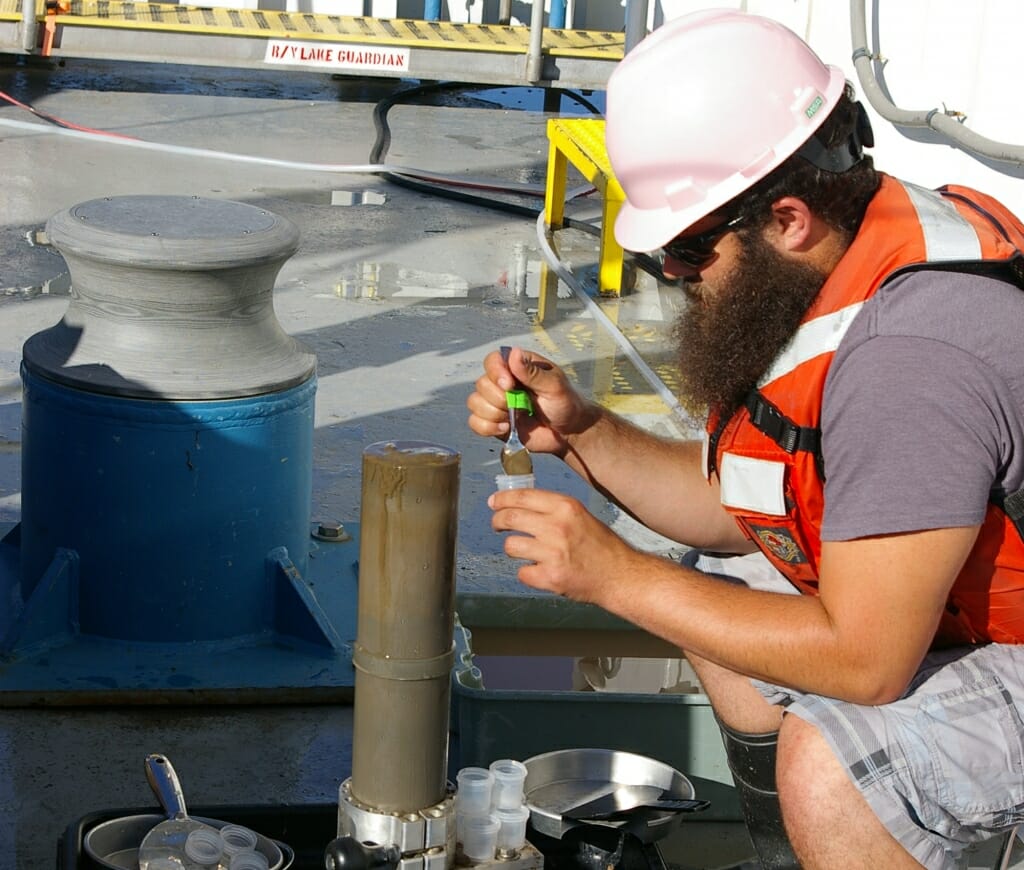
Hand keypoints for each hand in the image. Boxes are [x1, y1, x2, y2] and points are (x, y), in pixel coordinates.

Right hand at [466, 347, 595, 455]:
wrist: (569, 433)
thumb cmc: (566, 404)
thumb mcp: (554, 385)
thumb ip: (532, 372)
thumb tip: (513, 353)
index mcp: (518, 367)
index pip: (492, 360)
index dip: (495, 372)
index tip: (509, 385)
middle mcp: (504, 383)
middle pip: (481, 384)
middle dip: (498, 399)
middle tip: (520, 405)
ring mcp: (497, 403)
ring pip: (474, 403)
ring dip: (493, 413)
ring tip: (514, 418)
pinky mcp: (494, 422)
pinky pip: (475, 422)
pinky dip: (487, 427)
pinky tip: (506, 428)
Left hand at [489, 487, 637, 604]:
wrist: (620, 575)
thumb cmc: (601, 547)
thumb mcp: (580, 516)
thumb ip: (553, 510)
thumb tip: (520, 505)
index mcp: (566, 507)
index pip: (523, 496)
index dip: (503, 499)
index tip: (494, 502)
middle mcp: (558, 527)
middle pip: (510, 518)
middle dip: (498, 521)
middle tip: (498, 525)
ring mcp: (553, 553)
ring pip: (510, 545)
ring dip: (514, 549)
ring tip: (526, 551)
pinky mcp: (550, 577)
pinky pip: (522, 572)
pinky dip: (528, 573)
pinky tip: (540, 570)